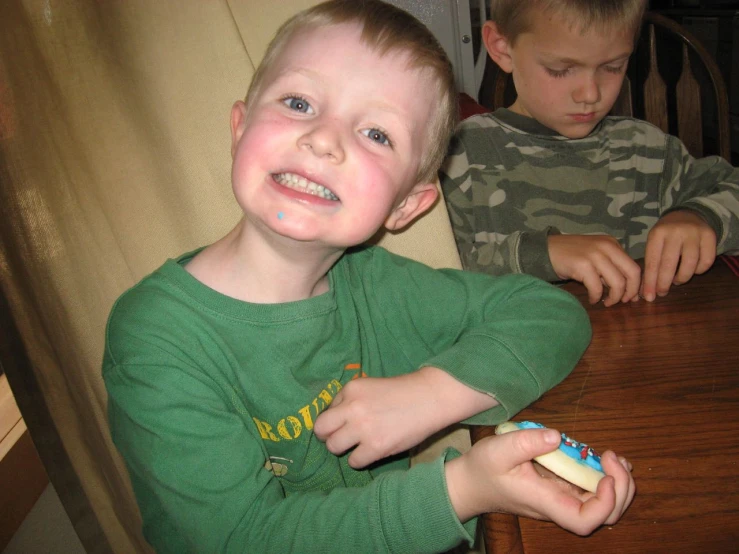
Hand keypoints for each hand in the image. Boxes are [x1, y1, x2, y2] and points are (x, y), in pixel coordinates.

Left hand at [314, 367, 495, 468]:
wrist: (429, 398)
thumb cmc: (401, 392)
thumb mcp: (370, 386)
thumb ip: (349, 400)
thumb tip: (333, 419)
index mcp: (351, 389)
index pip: (326, 411)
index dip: (333, 420)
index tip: (343, 424)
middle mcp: (352, 408)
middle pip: (321, 430)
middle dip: (328, 436)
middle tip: (341, 438)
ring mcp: (363, 428)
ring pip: (333, 447)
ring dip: (342, 449)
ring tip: (356, 446)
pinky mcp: (376, 446)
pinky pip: (354, 461)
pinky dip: (359, 460)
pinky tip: (370, 452)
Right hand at [445, 428, 635, 534]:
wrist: (471, 483)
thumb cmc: (483, 469)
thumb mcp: (498, 449)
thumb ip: (526, 443)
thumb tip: (557, 436)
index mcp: (546, 501)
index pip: (585, 520)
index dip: (605, 502)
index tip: (605, 474)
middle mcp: (559, 505)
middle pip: (604, 517)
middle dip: (620, 490)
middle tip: (613, 457)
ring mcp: (562, 498)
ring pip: (604, 507)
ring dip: (618, 484)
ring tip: (615, 459)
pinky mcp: (562, 489)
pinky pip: (593, 492)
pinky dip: (607, 478)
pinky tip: (605, 459)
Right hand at [548, 234, 641, 305]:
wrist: (546, 250)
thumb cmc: (571, 256)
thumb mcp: (595, 256)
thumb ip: (610, 267)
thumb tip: (629, 290)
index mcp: (612, 244)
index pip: (634, 266)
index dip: (636, 285)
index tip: (631, 297)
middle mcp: (607, 247)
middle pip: (632, 273)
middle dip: (630, 292)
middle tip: (623, 302)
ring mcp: (595, 255)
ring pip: (617, 283)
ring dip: (614, 297)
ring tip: (606, 302)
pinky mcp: (582, 265)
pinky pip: (597, 288)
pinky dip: (596, 297)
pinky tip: (592, 299)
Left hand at [641, 210, 715, 300]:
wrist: (687, 214)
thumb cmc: (666, 234)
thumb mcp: (654, 242)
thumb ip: (651, 263)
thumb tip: (646, 291)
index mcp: (657, 233)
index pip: (652, 262)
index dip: (650, 281)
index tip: (649, 296)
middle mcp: (676, 232)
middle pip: (669, 265)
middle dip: (664, 283)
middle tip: (662, 293)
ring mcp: (694, 233)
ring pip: (690, 265)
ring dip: (682, 278)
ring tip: (677, 280)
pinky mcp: (710, 236)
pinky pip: (706, 261)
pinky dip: (699, 271)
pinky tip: (692, 270)